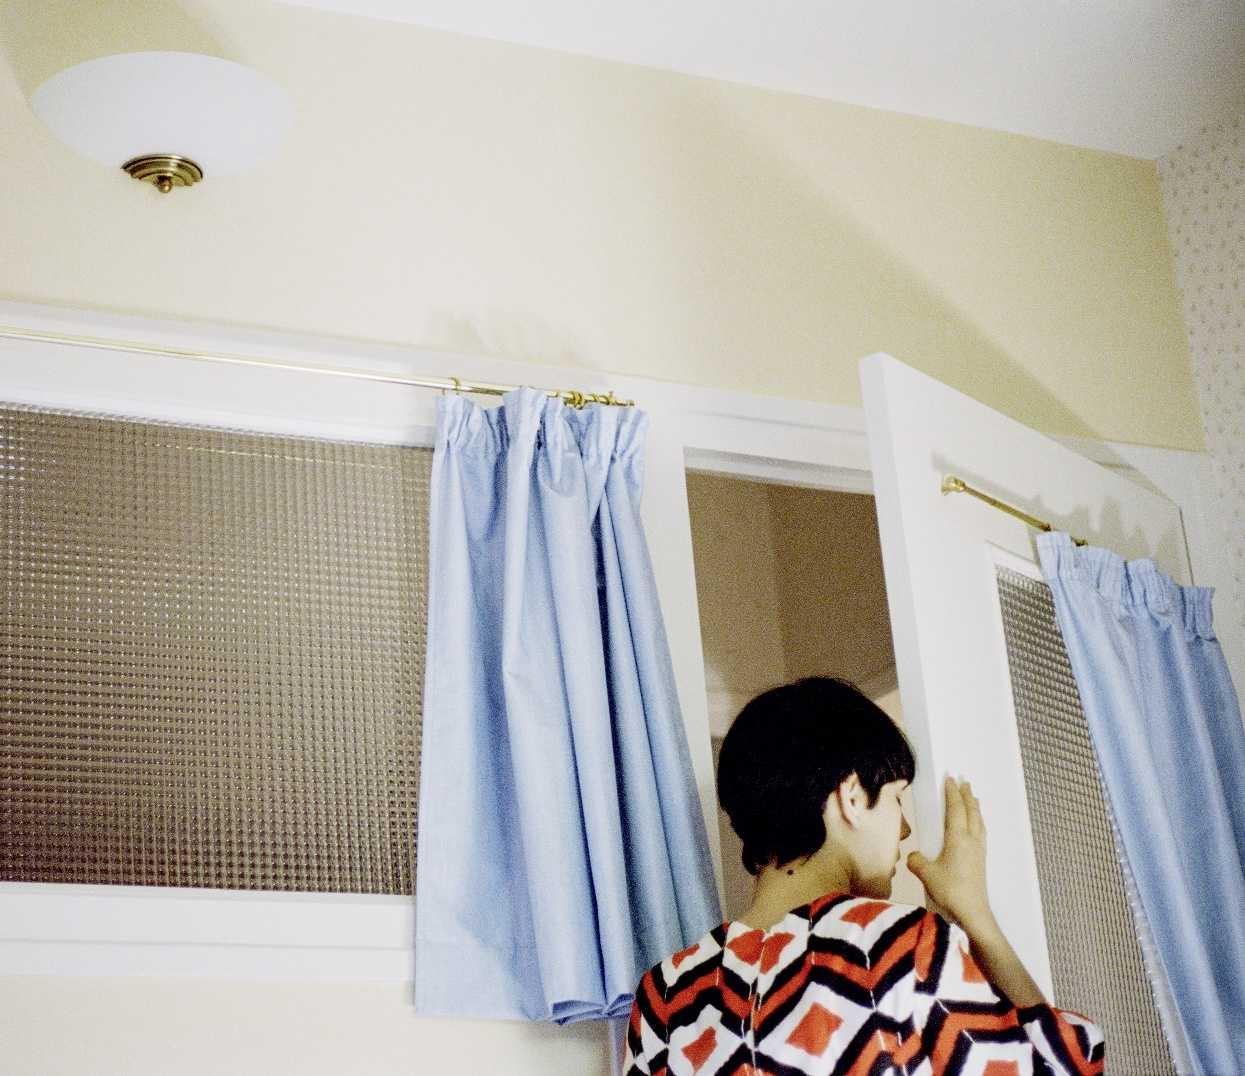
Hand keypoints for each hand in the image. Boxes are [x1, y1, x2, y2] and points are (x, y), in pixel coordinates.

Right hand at [907, 776, 994, 932]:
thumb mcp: (925, 874)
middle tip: (964, 782)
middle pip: (971, 812)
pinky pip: (981, 832)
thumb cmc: (951, 891)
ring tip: (973, 798)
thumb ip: (916, 860)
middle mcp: (971, 841)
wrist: (973, 913)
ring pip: (978, 822)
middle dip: (966, 795)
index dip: (952, 793)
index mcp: (958, 838)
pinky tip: (976, 826)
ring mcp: (979, 851)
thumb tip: (914, 856)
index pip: (955, 809)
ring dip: (975, 807)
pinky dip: (978, 822)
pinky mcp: (981, 861)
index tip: (950, 779)